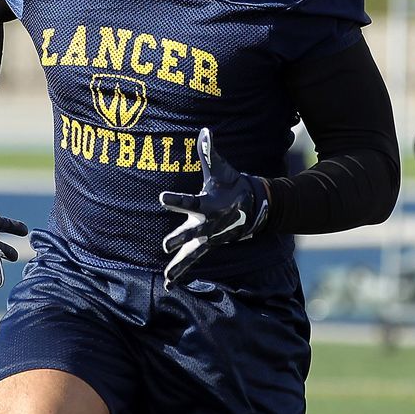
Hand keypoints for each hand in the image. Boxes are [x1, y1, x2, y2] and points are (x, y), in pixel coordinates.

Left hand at [159, 128, 269, 287]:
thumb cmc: (232, 185)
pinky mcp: (207, 245)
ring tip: (167, 276)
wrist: (254, 207)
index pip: (188, 201)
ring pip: (192, 252)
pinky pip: (193, 260)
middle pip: (191, 232)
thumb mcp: (221, 169)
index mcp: (207, 204)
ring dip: (180, 264)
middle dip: (179, 238)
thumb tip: (205, 130)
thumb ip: (210, 152)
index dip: (175, 200)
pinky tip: (169, 283)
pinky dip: (182, 271)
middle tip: (165, 244)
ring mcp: (208, 237)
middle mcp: (207, 224)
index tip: (160, 198)